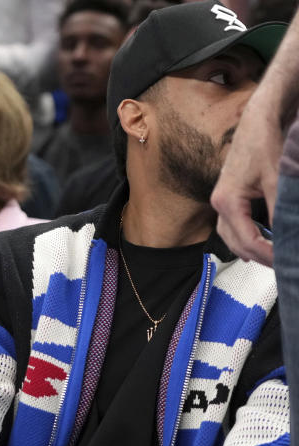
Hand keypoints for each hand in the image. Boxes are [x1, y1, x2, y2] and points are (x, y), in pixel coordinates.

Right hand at [211, 93, 282, 266]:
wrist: (257, 121)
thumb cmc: (264, 144)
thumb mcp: (277, 180)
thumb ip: (279, 210)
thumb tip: (287, 236)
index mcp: (227, 202)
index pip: (247, 241)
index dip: (268, 255)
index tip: (285, 261)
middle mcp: (219, 204)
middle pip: (235, 244)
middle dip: (259, 257)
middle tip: (282, 264)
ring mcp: (221, 202)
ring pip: (231, 238)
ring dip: (250, 250)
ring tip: (272, 258)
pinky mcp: (227, 198)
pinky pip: (232, 227)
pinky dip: (245, 238)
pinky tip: (259, 243)